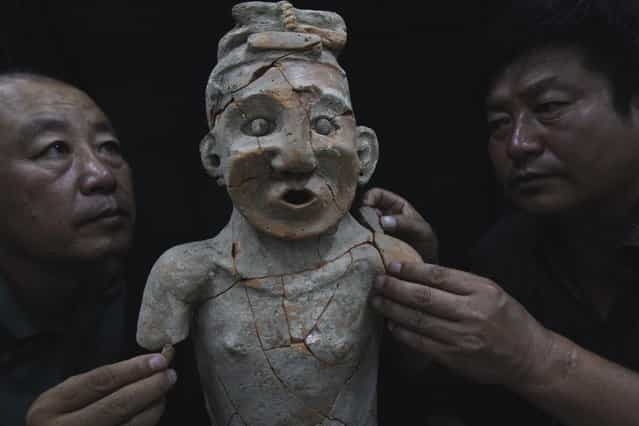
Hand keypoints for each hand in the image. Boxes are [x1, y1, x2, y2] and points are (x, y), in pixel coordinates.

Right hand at [26, 353, 176, 425]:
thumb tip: (144, 367)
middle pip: (117, 405)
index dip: (133, 369)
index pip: (101, 380)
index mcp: (51, 405)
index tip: (158, 360)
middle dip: (149, 388)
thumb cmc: (58, 418)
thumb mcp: (63, 398)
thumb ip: (95, 385)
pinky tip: (152, 412)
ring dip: (153, 408)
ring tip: (164, 393)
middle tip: (170, 375)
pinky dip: (145, 423)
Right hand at [361, 187, 437, 261]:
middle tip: (361, 225)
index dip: (369, 197)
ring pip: (359, 224)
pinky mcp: (371, 244)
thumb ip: (404, 223)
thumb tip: (382, 220)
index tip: (364, 207)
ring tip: (360, 236)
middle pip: (364, 208)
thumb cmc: (426, 244)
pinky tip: (361, 245)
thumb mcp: (420, 230)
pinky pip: (361, 239)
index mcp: (395, 205)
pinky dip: (359, 241)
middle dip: (360, 215)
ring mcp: (375, 230)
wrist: (423, 268)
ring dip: (358, 229)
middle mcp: (382, 215)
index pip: (377, 194)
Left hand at [370, 261, 553, 386]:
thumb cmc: (506, 318)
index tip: (392, 265)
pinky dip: (403, 333)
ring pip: (418, 320)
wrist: (527, 356)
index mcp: (481, 291)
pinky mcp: (454, 358)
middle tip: (377, 282)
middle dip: (395, 288)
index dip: (411, 270)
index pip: (439, 276)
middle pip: (424, 297)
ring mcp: (462, 337)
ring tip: (377, 300)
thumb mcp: (490, 291)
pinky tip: (391, 324)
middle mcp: (472, 313)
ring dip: (393, 309)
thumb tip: (419, 272)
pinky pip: (421, 343)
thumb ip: (459, 282)